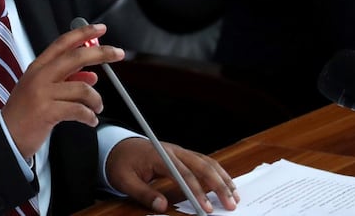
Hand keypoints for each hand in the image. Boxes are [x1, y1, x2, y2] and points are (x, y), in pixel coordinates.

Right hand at [1, 23, 123, 157]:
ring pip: (82, 88)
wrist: (6, 136)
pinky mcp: (47, 111)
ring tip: (97, 107)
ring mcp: (42, 93)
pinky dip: (89, 116)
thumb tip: (92, 75)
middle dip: (101, 53)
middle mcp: (40, 76)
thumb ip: (66, 79)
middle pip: (76, 57)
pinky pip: (78, 110)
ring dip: (96, 99)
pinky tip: (91, 120)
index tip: (100, 29)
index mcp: (38, 67)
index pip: (63, 43)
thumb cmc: (25, 113)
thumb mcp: (42, 90)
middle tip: (117, 54)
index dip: (83, 33)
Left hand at [106, 137, 238, 213]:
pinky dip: (218, 173)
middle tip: (230, 204)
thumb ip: (143, 193)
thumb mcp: (124, 180)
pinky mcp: (183, 155)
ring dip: (222, 178)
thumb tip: (162, 206)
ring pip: (207, 162)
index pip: (183, 173)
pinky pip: (204, 162)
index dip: (196, 191)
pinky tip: (226, 184)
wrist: (119, 146)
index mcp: (159, 155)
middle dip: (218, 185)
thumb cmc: (122, 163)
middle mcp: (174, 151)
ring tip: (235, 196)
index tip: (205, 208)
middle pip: (202, 165)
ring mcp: (180, 151)